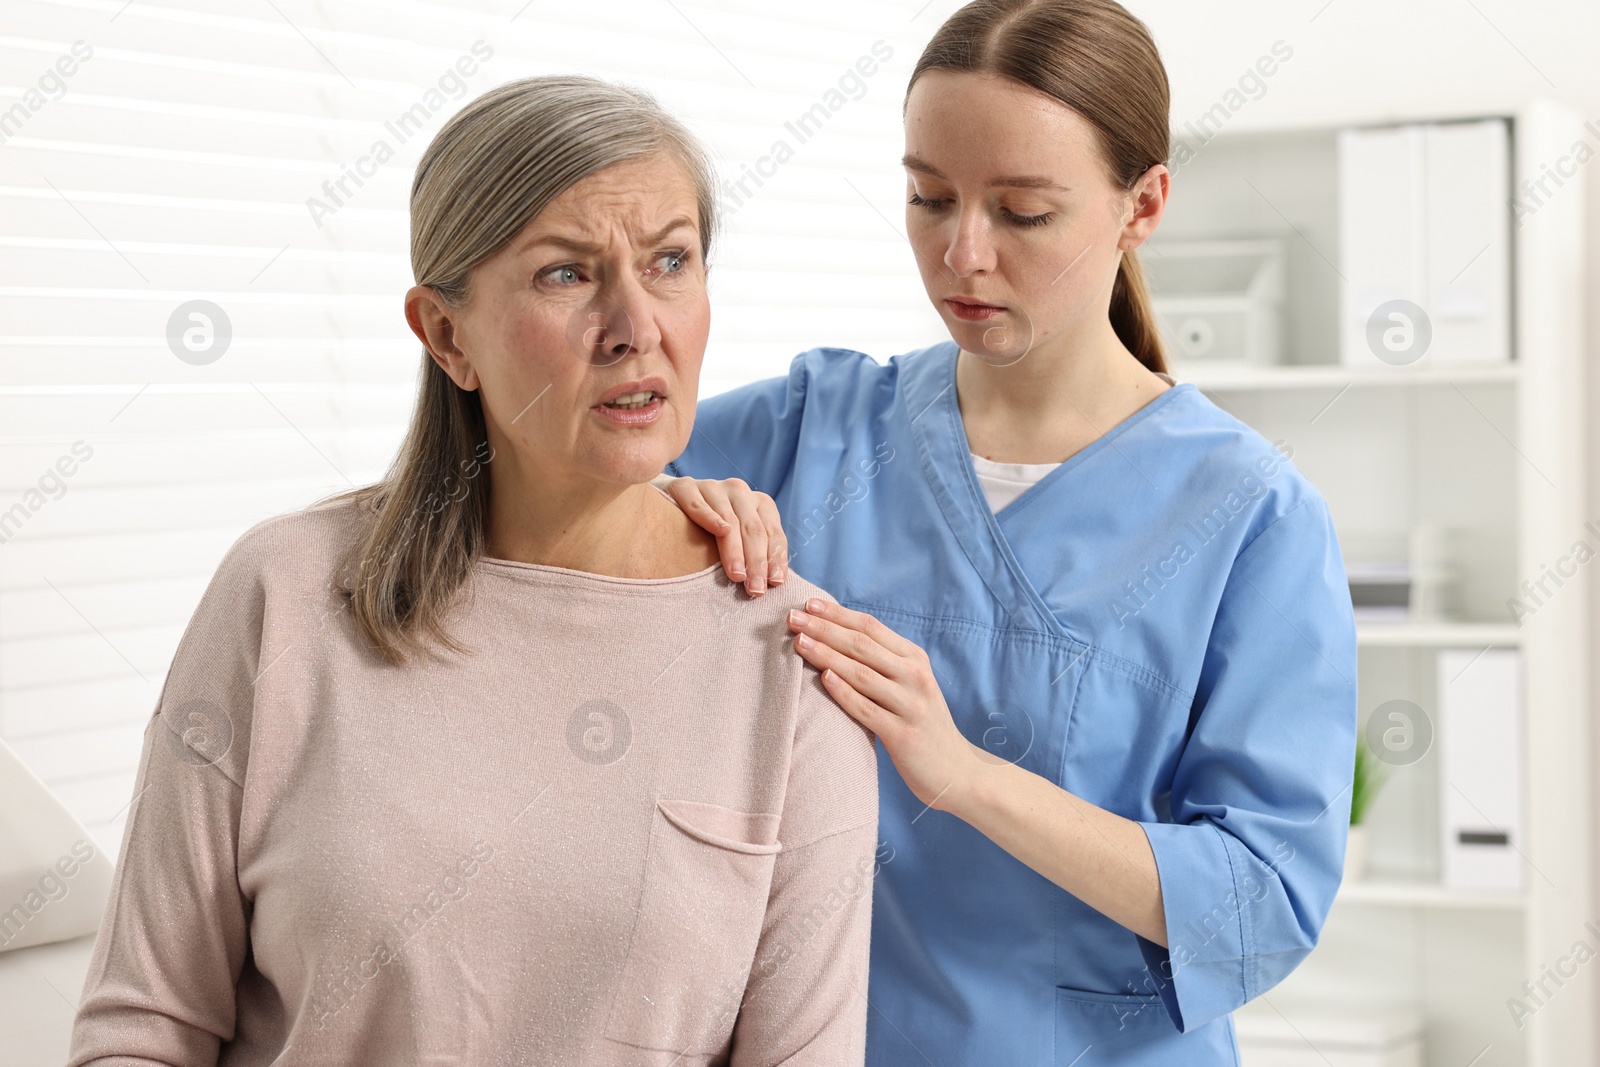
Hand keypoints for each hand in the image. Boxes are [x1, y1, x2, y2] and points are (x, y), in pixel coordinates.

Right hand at [659, 477, 786, 596]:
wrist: (669, 504)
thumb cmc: (710, 531)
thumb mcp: (739, 539)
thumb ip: (755, 554)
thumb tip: (772, 584)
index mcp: (759, 503)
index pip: (773, 533)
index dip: (776, 558)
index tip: (775, 583)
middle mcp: (739, 491)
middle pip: (753, 529)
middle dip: (756, 561)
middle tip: (755, 589)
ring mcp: (712, 487)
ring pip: (729, 520)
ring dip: (735, 550)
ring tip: (737, 575)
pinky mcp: (685, 487)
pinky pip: (699, 504)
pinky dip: (710, 517)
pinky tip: (721, 531)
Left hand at [787, 598, 987, 811]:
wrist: (956, 771)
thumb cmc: (922, 723)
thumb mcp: (911, 684)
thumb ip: (884, 662)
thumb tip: (837, 636)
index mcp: (914, 659)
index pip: (871, 627)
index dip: (838, 614)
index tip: (809, 603)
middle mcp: (914, 676)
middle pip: (862, 645)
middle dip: (825, 628)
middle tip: (793, 617)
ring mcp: (910, 705)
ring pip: (861, 673)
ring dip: (827, 654)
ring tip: (799, 642)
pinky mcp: (902, 734)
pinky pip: (866, 709)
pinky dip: (844, 692)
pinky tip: (824, 677)